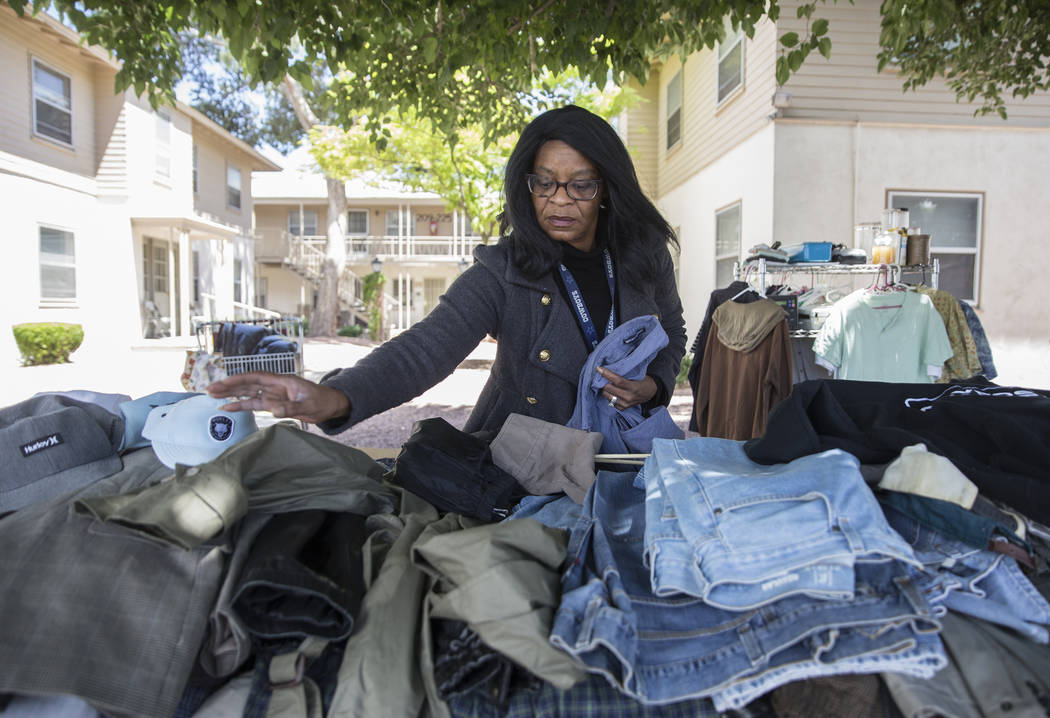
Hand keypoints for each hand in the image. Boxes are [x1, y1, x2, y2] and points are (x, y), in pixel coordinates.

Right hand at [207, 372, 350, 423]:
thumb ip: (290, 408)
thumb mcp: (307, 405)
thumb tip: (273, 410)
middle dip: (229, 386)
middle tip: (210, 390)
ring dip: (231, 395)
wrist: (330, 405)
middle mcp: (275, 386)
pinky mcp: (274, 404)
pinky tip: (228, 408)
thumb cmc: (322, 401)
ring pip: (248, 393)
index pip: (256, 377)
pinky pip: (254, 404)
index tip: (224, 383)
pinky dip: (241, 406)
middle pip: (248, 384)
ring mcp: (273, 395)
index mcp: (282, 381)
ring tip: (213, 396)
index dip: (239, 380)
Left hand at [597, 367, 657, 410]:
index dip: (607, 374)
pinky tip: (613, 391)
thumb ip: (625, 373)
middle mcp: (629, 397)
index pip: (617, 380)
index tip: (599, 368)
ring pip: (607, 395)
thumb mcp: (637, 375)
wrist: (651, 393)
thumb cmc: (643, 381)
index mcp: (633, 387)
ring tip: (608, 384)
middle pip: (609, 388)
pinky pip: (610, 401)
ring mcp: (625, 404)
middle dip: (604, 382)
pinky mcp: (623, 408)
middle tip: (603, 377)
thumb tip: (610, 368)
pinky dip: (609, 395)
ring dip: (605, 389)